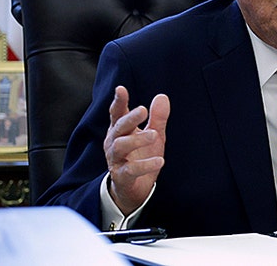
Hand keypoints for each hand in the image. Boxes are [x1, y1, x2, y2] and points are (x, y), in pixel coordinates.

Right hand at [103, 86, 169, 214]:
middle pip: (118, 127)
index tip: (121, 89)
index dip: (118, 101)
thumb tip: (162, 96)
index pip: (117, 113)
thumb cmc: (141, 156)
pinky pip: (131, 169)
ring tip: (154, 134)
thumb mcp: (154, 135)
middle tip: (143, 110)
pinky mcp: (122, 176)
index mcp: (121, 130)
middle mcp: (114, 143)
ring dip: (136, 139)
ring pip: (120, 146)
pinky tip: (159, 161)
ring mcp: (116, 160)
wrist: (135, 188)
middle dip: (130, 118)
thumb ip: (157, 118)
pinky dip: (145, 165)